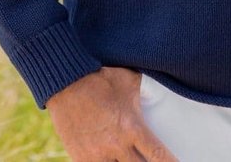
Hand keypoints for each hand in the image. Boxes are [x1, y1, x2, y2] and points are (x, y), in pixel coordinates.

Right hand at [45, 66, 178, 161]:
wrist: (66, 81)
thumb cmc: (101, 77)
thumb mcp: (130, 81)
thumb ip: (147, 93)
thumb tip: (164, 89)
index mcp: (132, 127)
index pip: (158, 156)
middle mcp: (116, 145)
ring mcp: (96, 154)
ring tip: (128, 161)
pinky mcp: (80, 158)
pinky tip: (111, 160)